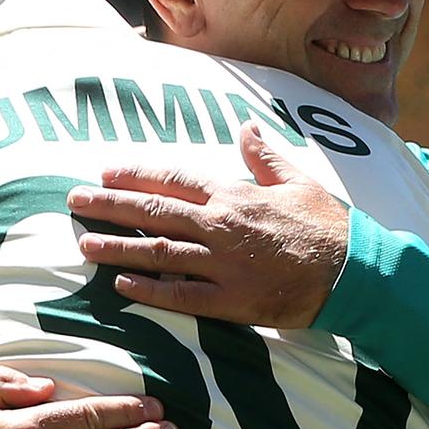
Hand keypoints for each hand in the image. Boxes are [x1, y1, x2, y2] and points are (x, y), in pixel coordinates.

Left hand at [68, 122, 348, 327]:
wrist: (354, 271)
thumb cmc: (326, 225)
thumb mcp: (296, 181)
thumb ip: (264, 157)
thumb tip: (246, 128)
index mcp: (233, 194)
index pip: (173, 179)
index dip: (136, 175)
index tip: (105, 172)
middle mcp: (220, 225)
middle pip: (154, 211)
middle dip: (109, 206)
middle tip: (74, 201)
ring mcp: (223, 264)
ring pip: (158, 252)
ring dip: (117, 248)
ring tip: (84, 244)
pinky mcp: (231, 300)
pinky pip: (181, 295)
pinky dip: (149, 291)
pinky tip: (121, 287)